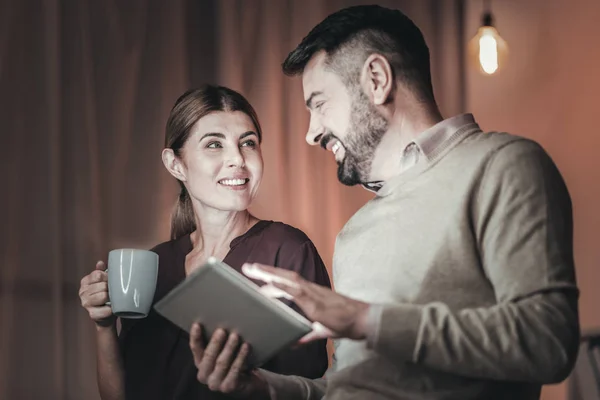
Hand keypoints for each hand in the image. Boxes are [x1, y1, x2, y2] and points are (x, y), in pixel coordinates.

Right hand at [78, 261, 114, 327]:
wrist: (106, 314)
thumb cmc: (106, 295)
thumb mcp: (103, 281)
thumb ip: (101, 271)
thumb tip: (100, 263)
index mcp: (85, 282)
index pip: (98, 275)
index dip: (108, 277)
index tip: (111, 281)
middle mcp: (82, 292)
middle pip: (102, 285)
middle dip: (111, 288)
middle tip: (113, 292)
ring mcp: (86, 303)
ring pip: (103, 296)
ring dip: (111, 298)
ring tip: (112, 299)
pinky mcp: (92, 314)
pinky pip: (106, 309)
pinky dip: (111, 309)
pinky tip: (111, 309)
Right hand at [189, 323, 269, 397]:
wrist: (246, 381)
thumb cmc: (232, 362)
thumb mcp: (222, 351)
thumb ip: (217, 341)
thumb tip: (218, 319)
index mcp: (200, 363)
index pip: (195, 349)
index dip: (195, 337)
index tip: (197, 324)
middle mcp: (204, 375)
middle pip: (208, 357)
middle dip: (215, 343)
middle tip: (222, 330)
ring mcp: (215, 383)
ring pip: (222, 363)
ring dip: (229, 348)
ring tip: (235, 336)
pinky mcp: (228, 387)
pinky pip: (235, 370)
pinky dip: (240, 357)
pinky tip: (245, 347)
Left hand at [243, 263, 370, 342]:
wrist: (362, 320)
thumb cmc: (345, 323)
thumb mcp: (321, 330)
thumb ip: (306, 334)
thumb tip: (294, 342)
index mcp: (311, 294)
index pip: (288, 282)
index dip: (272, 277)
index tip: (257, 274)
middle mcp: (310, 290)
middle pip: (284, 276)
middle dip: (265, 271)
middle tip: (247, 266)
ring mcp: (313, 294)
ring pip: (288, 280)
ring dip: (270, 274)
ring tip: (253, 269)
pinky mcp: (316, 304)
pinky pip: (297, 292)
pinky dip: (283, 287)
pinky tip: (271, 284)